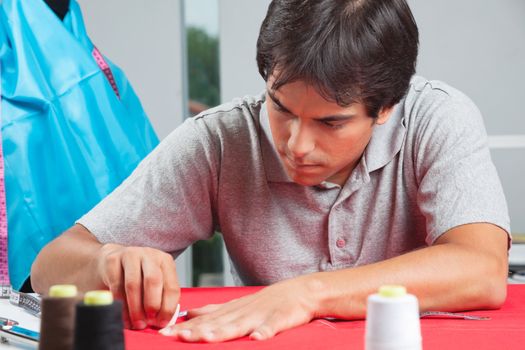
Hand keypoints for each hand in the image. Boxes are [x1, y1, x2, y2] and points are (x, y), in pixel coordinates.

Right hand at [97, 244, 179, 328]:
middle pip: (153, 281)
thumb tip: (161, 321)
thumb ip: (160, 298)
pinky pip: (116, 286)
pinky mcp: (113, 260)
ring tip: (136, 323)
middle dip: (152, 305)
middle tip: (148, 321)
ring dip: (135, 308)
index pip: (172, 286)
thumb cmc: (138, 275)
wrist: (114, 261)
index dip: (167, 308)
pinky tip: (123, 316)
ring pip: (133, 284)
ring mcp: (131, 255)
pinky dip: (120, 305)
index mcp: (165, 261)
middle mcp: (150, 255)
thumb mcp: (154, 283)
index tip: (162, 322)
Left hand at [159, 277, 319, 341]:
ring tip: (207, 339)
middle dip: (196, 331)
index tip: (164, 334)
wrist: (299, 291)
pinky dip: (264, 331)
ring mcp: (260, 314)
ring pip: (239, 324)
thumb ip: (213, 311)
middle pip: (216, 323)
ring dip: (223, 331)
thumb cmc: (265, 302)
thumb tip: (188, 313)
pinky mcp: (280, 318)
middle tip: (176, 337)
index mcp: (231, 310)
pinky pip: (272, 326)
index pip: (204, 320)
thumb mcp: (236, 304)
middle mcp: (242, 312)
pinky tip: (256, 338)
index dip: (185, 327)